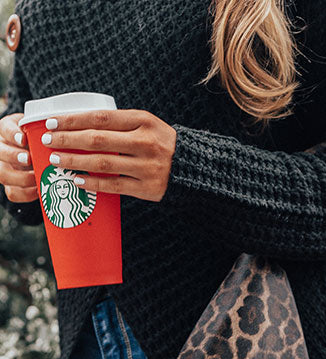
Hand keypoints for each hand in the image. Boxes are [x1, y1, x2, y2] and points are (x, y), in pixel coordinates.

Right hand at [0, 112, 37, 202]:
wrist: (44, 156)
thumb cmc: (44, 138)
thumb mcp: (43, 130)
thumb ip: (45, 131)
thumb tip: (57, 132)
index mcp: (9, 130)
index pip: (5, 128)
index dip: (12, 134)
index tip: (23, 139)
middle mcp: (3, 149)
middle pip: (0, 153)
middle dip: (13, 156)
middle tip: (28, 159)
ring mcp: (6, 168)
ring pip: (3, 174)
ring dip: (20, 177)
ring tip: (36, 177)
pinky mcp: (12, 185)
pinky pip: (12, 193)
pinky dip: (26, 193)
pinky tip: (39, 189)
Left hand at [38, 109, 176, 201]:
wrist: (193, 168)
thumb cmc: (162, 143)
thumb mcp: (146, 124)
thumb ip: (119, 124)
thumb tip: (79, 125)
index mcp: (143, 121)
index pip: (100, 118)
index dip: (73, 120)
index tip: (52, 122)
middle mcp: (145, 142)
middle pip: (97, 140)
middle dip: (68, 140)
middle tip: (48, 141)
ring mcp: (146, 167)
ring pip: (102, 163)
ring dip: (75, 161)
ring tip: (57, 160)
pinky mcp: (147, 188)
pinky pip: (114, 186)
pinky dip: (93, 183)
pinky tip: (77, 180)